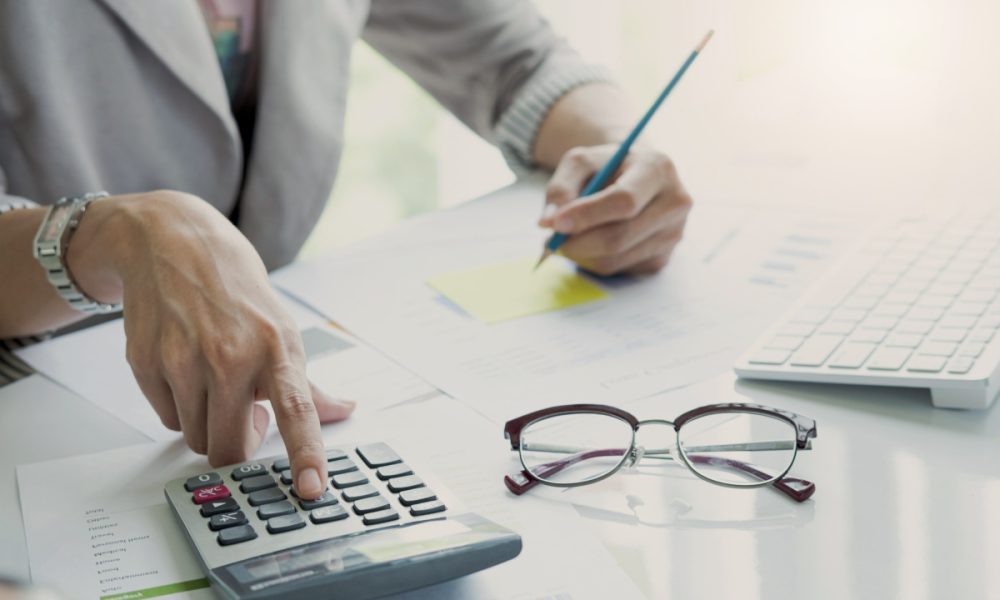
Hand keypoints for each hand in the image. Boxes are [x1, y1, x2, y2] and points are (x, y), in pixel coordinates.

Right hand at [70, 191, 353, 498]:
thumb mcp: (281, 329)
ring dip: (205, 423)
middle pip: (228, 448)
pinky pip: (165, 418)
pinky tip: (183, 369)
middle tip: (244, 412)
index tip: (311, 488)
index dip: (305, 454)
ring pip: (194, 438)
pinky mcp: (145, 362)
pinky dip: (177, 406)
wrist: (172, 243)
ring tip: (212, 382)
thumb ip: (308, 384)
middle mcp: (230, 355)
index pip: (296, 410)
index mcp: (275, 347)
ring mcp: (183, 360)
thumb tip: (343, 411)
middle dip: (236, 442)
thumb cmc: (235, 290)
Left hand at [538, 145, 691, 274]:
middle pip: (619, 236)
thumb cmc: (606, 168)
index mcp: (657, 169)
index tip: (555, 223)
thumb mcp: (580, 163)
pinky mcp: (663, 258)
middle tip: (551, 240)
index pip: (623, 201)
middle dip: (578, 242)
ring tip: (570, 237)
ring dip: (582, 254)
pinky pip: (619, 269)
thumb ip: (560, 188)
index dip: (587, 215)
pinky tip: (594, 241)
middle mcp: (675, 203)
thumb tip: (548, 222)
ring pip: (615, 259)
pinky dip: (595, 261)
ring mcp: (673, 234)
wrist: (634, 177)